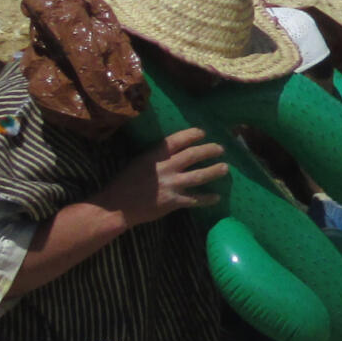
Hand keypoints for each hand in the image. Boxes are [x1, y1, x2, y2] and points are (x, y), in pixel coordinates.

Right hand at [107, 128, 228, 220]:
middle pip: (193, 155)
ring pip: (199, 175)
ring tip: (225, 168)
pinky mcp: (173, 201)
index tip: (203, 133)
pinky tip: (216, 197)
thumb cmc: (124, 183)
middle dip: (210, 150)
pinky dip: (207, 198)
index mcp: (154, 156)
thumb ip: (156, 156)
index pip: (177, 140)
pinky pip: (195, 199)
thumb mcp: (138, 162)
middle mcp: (165, 168)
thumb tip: (175, 150)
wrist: (116, 207)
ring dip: (214, 171)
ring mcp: (171, 185)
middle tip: (220, 149)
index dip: (192, 134)